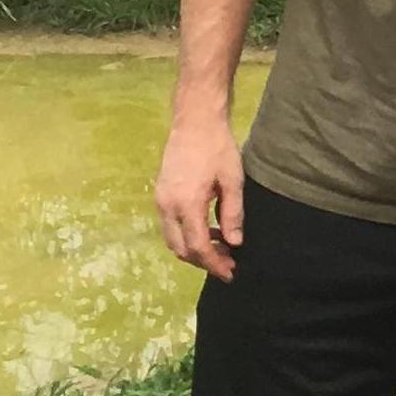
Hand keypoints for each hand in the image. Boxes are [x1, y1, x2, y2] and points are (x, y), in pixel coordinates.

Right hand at [155, 115, 246, 282]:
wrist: (194, 122)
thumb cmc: (217, 148)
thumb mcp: (233, 181)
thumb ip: (233, 214)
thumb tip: (234, 243)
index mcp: (186, 204)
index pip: (198, 247)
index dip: (214, 264)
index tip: (230, 273)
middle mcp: (167, 206)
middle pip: (181, 249)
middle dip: (204, 262)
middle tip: (228, 264)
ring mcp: (160, 200)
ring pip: (173, 240)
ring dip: (194, 250)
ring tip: (222, 249)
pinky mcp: (160, 195)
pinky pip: (170, 226)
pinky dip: (187, 236)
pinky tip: (208, 231)